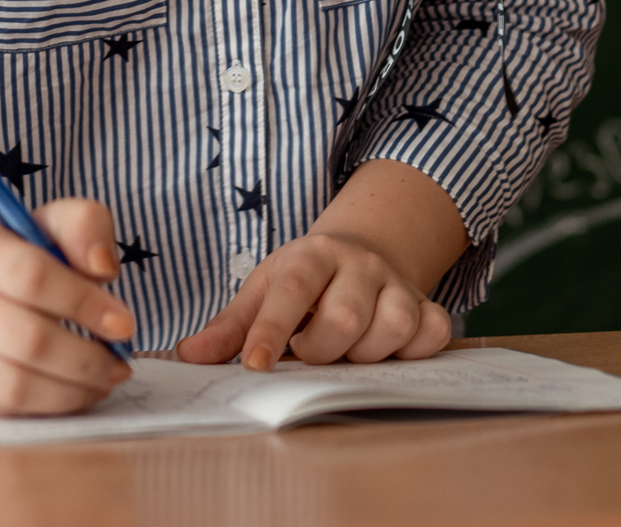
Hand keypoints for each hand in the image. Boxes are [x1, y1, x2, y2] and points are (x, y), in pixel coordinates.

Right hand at [0, 198, 136, 415]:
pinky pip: (3, 410)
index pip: (31, 275)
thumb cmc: (20, 271)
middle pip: (27, 338)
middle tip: (120, 364)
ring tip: (103, 381)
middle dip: (87, 358)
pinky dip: (50, 408)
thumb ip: (85, 225)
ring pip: (14, 384)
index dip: (84, 303)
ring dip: (73, 390)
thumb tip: (102, 267)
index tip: (124, 323)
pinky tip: (72, 393)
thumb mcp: (52, 231)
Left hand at [176, 227, 451, 369]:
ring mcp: (396, 283)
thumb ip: (230, 326)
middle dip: (320, 351)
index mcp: (311, 254)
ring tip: (346, 351)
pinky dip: (411, 353)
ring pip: (390, 328)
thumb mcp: (263, 290)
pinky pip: (431, 335)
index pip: (291, 290)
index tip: (254, 366)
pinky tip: (387, 350)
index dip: (271, 330)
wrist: (361, 254)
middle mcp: (358, 263)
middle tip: (309, 353)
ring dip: (364, 356)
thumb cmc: (304, 281)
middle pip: (343, 318)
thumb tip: (189, 355)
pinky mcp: (427, 304)